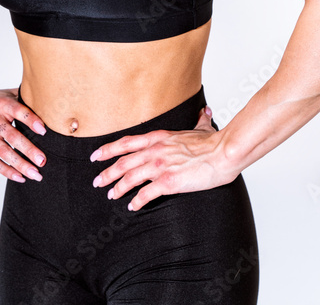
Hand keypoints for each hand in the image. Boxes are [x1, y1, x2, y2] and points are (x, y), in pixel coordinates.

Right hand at [0, 86, 46, 181]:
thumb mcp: (5, 94)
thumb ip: (24, 98)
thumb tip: (48, 102)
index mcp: (2, 104)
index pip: (18, 111)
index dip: (31, 120)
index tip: (44, 130)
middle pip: (12, 136)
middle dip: (29, 150)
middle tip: (43, 161)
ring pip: (3, 152)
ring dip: (20, 165)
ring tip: (35, 174)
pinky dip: (6, 171)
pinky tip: (19, 177)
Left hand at [90, 105, 237, 209]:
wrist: (223, 153)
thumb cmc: (213, 143)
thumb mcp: (201, 128)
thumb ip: (199, 121)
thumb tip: (204, 113)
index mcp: (159, 137)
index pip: (126, 143)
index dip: (108, 149)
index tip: (96, 156)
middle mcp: (155, 150)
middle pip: (123, 162)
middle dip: (107, 173)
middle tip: (97, 181)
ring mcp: (160, 166)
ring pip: (130, 177)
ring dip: (118, 188)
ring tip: (111, 195)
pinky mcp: (168, 182)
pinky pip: (146, 193)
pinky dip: (136, 201)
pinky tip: (132, 206)